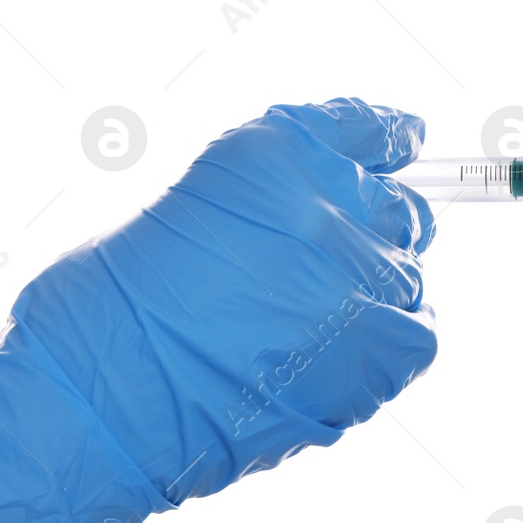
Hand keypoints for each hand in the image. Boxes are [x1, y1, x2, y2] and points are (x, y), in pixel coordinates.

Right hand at [0, 98, 436, 522]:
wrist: (103, 394)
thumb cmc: (113, 312)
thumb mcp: (188, 212)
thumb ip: (267, 202)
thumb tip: (317, 217)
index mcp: (273, 152)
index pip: (364, 128)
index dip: (391, 140)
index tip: (410, 139)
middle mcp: (328, 200)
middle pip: (398, 208)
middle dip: (378, 236)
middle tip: (336, 276)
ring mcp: (360, 272)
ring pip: (408, 274)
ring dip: (374, 300)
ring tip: (313, 335)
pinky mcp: (382, 342)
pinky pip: (419, 334)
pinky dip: (394, 347)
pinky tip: (345, 362)